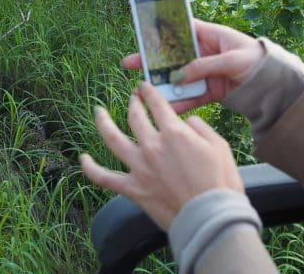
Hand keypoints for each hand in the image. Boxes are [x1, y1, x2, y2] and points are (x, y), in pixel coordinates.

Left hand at [80, 82, 242, 230]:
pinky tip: (82, 159)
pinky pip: (104, 178)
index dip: (149, 92)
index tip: (144, 86)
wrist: (211, 218)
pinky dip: (90, 169)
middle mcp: (152, 146)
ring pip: (113, 139)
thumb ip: (199, 127)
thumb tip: (186, 122)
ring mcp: (139, 168)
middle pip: (135, 117)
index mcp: (174, 133)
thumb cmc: (220, 182)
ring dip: (103, 122)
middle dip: (133, 103)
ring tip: (98, 112)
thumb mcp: (219, 145)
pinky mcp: (133, 189)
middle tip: (133, 98)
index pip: (157, 104)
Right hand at [122, 19, 264, 113]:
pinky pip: (191, 96)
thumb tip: (178, 76)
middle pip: (172, 55)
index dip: (161, 30)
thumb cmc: (256, 61)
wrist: (276, 85)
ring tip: (143, 90)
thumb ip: (204, 66)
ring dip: (162, 83)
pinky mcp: (210, 91)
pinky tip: (166, 106)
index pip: (181, 29)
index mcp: (209, 35)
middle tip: (129, 63)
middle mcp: (203, 53)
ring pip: (178, 77)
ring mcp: (205, 73)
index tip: (142, 33)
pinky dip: (179, 102)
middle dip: (152, 60)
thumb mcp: (231, 60)